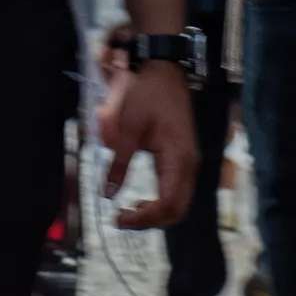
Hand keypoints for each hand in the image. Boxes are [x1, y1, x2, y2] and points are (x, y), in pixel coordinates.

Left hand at [91, 58, 198, 230]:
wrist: (166, 74)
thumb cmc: (148, 96)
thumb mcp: (128, 128)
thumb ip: (119, 162)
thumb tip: (107, 195)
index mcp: (178, 158)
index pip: (169, 204)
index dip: (145, 218)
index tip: (118, 218)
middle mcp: (189, 166)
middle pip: (177, 211)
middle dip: (150, 221)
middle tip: (120, 219)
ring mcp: (188, 164)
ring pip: (178, 205)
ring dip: (155, 215)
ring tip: (126, 212)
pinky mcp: (182, 161)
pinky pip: (176, 192)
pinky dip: (159, 204)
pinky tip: (138, 202)